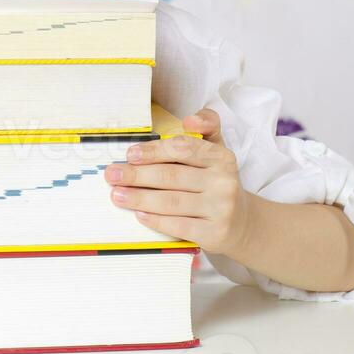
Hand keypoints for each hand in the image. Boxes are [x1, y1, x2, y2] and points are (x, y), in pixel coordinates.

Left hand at [105, 107, 251, 255]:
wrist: (242, 223)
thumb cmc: (217, 181)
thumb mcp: (217, 150)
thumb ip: (206, 126)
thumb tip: (189, 120)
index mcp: (221, 157)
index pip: (183, 149)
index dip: (154, 150)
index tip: (130, 154)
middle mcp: (223, 182)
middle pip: (172, 176)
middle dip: (137, 175)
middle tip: (112, 175)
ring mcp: (220, 209)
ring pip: (171, 202)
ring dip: (139, 198)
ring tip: (116, 195)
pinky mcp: (214, 234)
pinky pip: (178, 226)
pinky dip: (155, 220)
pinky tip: (138, 214)